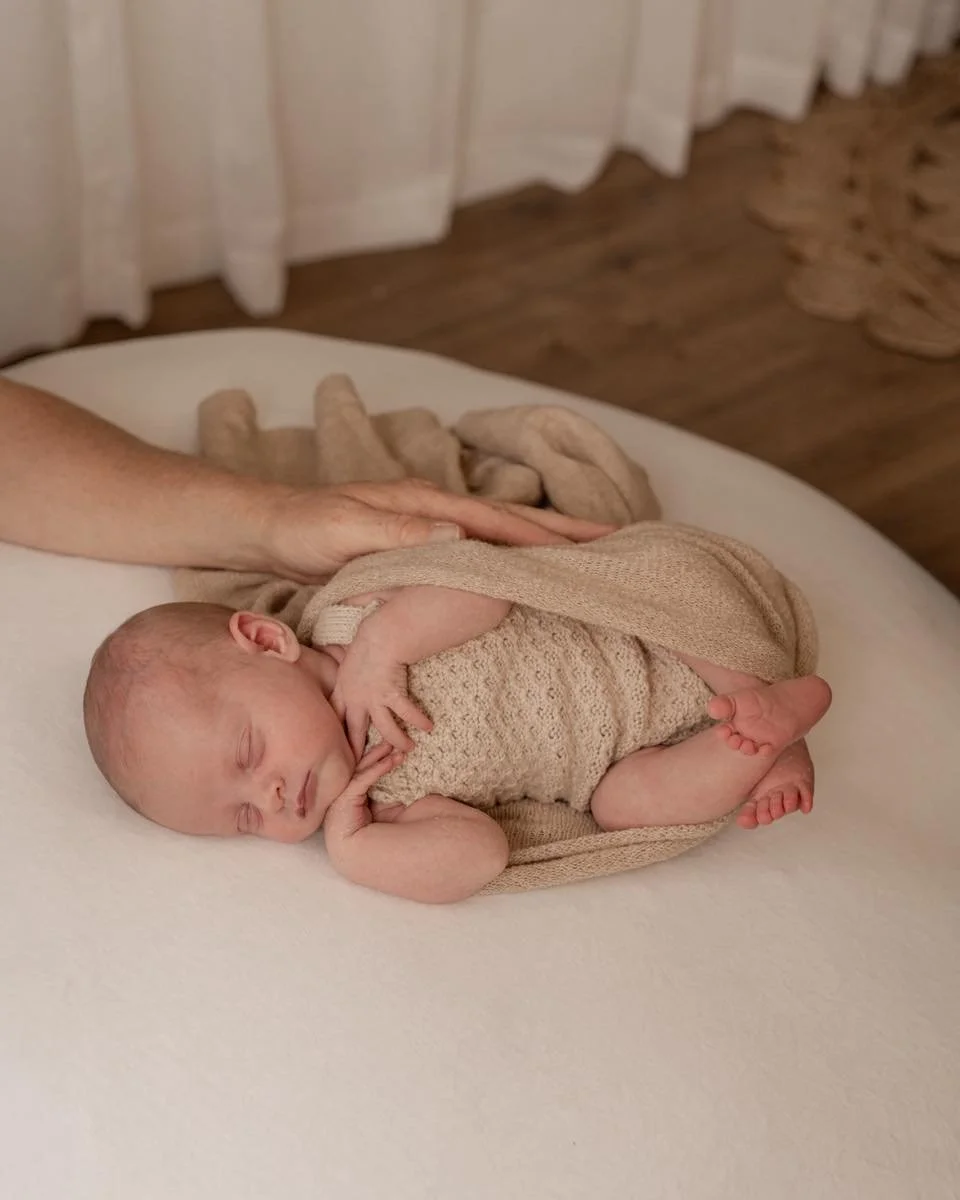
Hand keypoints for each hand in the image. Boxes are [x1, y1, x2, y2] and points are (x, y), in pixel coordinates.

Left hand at [262, 478, 616, 580]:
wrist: (271, 527)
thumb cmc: (304, 530)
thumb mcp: (345, 532)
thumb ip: (399, 532)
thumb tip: (461, 535)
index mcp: (429, 505)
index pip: (502, 523)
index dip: (549, 537)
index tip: (596, 547)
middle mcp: (438, 510)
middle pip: (516, 521)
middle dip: (566, 532)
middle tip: (617, 544)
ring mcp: (432, 524)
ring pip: (503, 534)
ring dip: (546, 543)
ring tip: (588, 557)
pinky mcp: (421, 543)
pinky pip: (481, 549)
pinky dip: (512, 557)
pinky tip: (524, 571)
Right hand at [322, 743, 404, 840]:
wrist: (370, 859)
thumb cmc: (380, 839)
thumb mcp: (387, 810)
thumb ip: (389, 793)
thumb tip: (401, 774)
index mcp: (350, 800)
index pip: (362, 772)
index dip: (377, 759)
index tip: (392, 747)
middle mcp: (342, 798)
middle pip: (360, 769)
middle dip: (377, 754)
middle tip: (393, 741)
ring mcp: (339, 800)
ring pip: (359, 772)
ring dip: (378, 758)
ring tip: (394, 747)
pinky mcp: (341, 802)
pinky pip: (360, 781)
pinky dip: (376, 770)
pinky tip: (390, 761)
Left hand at [330, 634, 432, 757]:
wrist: (380, 636)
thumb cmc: (367, 641)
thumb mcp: (348, 658)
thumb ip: (348, 670)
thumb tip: (347, 667)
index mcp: (343, 689)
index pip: (336, 717)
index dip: (337, 734)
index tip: (339, 747)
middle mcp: (356, 698)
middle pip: (355, 731)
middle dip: (358, 751)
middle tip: (362, 767)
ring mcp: (374, 699)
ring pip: (385, 729)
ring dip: (397, 740)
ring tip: (408, 748)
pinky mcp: (392, 695)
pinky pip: (406, 713)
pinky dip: (418, 720)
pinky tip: (429, 727)